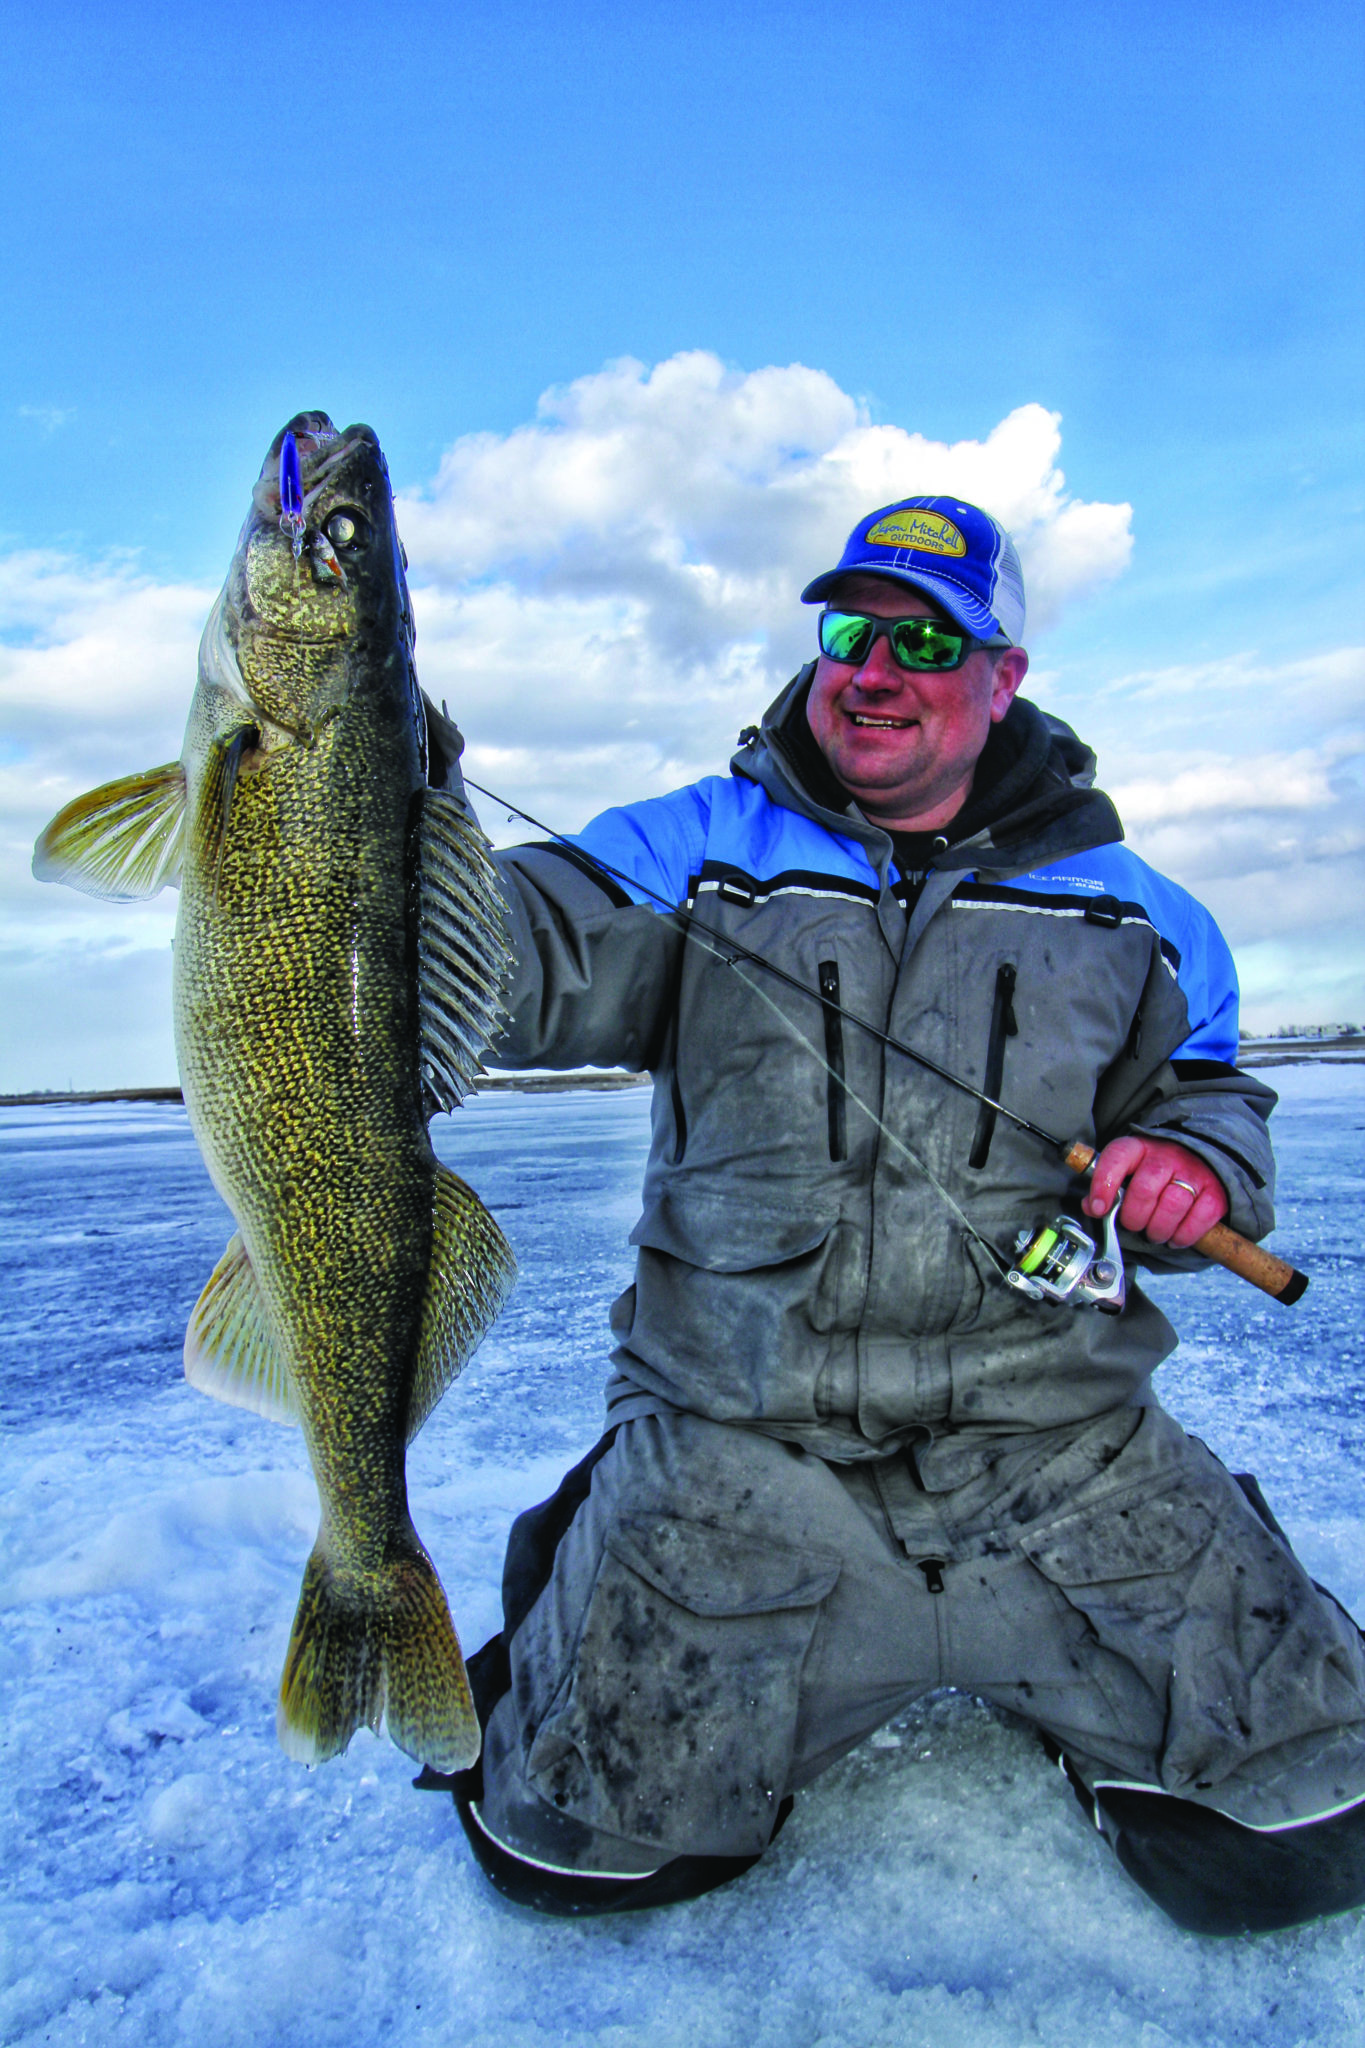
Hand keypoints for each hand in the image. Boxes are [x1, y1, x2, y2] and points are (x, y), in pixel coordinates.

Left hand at [1083, 1136, 1228, 1248]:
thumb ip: (1107, 1187)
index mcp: (1139, 1147)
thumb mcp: (1129, 1170)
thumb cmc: (1157, 1172)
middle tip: (1135, 1225)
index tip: (1098, 1208)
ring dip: (1158, 1230)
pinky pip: (1198, 1220)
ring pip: (1172, 1206)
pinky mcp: (1215, 1192)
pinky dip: (1183, 1236)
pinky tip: (1175, 1236)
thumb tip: (1092, 1207)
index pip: (1117, 1158)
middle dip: (1134, 1218)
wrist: (1202, 1158)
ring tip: (1155, 1232)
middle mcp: (1167, 1156)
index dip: (1104, 1185)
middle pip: (1144, 1190)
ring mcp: (1194, 1172)